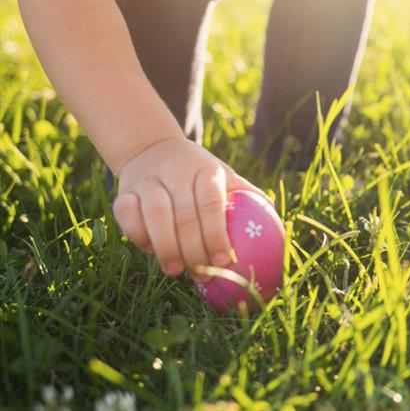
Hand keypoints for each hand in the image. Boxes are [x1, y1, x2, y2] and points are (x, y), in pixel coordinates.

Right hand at [111, 136, 269, 280]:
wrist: (153, 148)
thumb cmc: (197, 170)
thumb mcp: (222, 173)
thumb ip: (244, 191)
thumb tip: (272, 210)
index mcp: (206, 170)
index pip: (212, 205)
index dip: (217, 235)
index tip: (224, 260)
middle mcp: (176, 172)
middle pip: (185, 216)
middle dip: (194, 250)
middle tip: (203, 275)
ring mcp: (148, 181)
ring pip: (155, 216)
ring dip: (166, 247)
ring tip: (176, 271)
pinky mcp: (124, 191)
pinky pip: (128, 216)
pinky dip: (138, 236)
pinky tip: (151, 252)